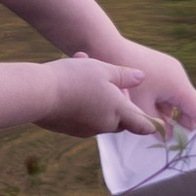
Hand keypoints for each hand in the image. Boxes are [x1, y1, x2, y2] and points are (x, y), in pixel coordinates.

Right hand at [42, 55, 163, 136]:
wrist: (39, 93)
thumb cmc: (75, 78)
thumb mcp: (103, 69)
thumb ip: (124, 75)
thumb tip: (141, 76)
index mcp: (119, 112)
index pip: (145, 125)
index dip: (152, 122)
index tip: (157, 118)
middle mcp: (105, 125)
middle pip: (122, 118)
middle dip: (118, 99)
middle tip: (106, 76)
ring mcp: (86, 129)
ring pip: (100, 113)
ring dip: (97, 95)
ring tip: (81, 65)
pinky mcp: (69, 128)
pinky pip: (82, 116)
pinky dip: (82, 102)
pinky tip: (68, 80)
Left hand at [95, 35, 195, 136]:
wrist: (107, 46)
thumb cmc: (124, 81)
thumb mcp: (140, 108)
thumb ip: (156, 125)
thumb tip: (168, 138)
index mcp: (179, 86)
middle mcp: (178, 76)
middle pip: (189, 105)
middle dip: (186, 124)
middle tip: (182, 142)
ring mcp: (168, 69)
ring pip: (176, 98)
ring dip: (173, 114)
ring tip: (165, 131)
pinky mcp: (158, 67)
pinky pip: (167, 89)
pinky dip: (163, 103)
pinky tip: (152, 114)